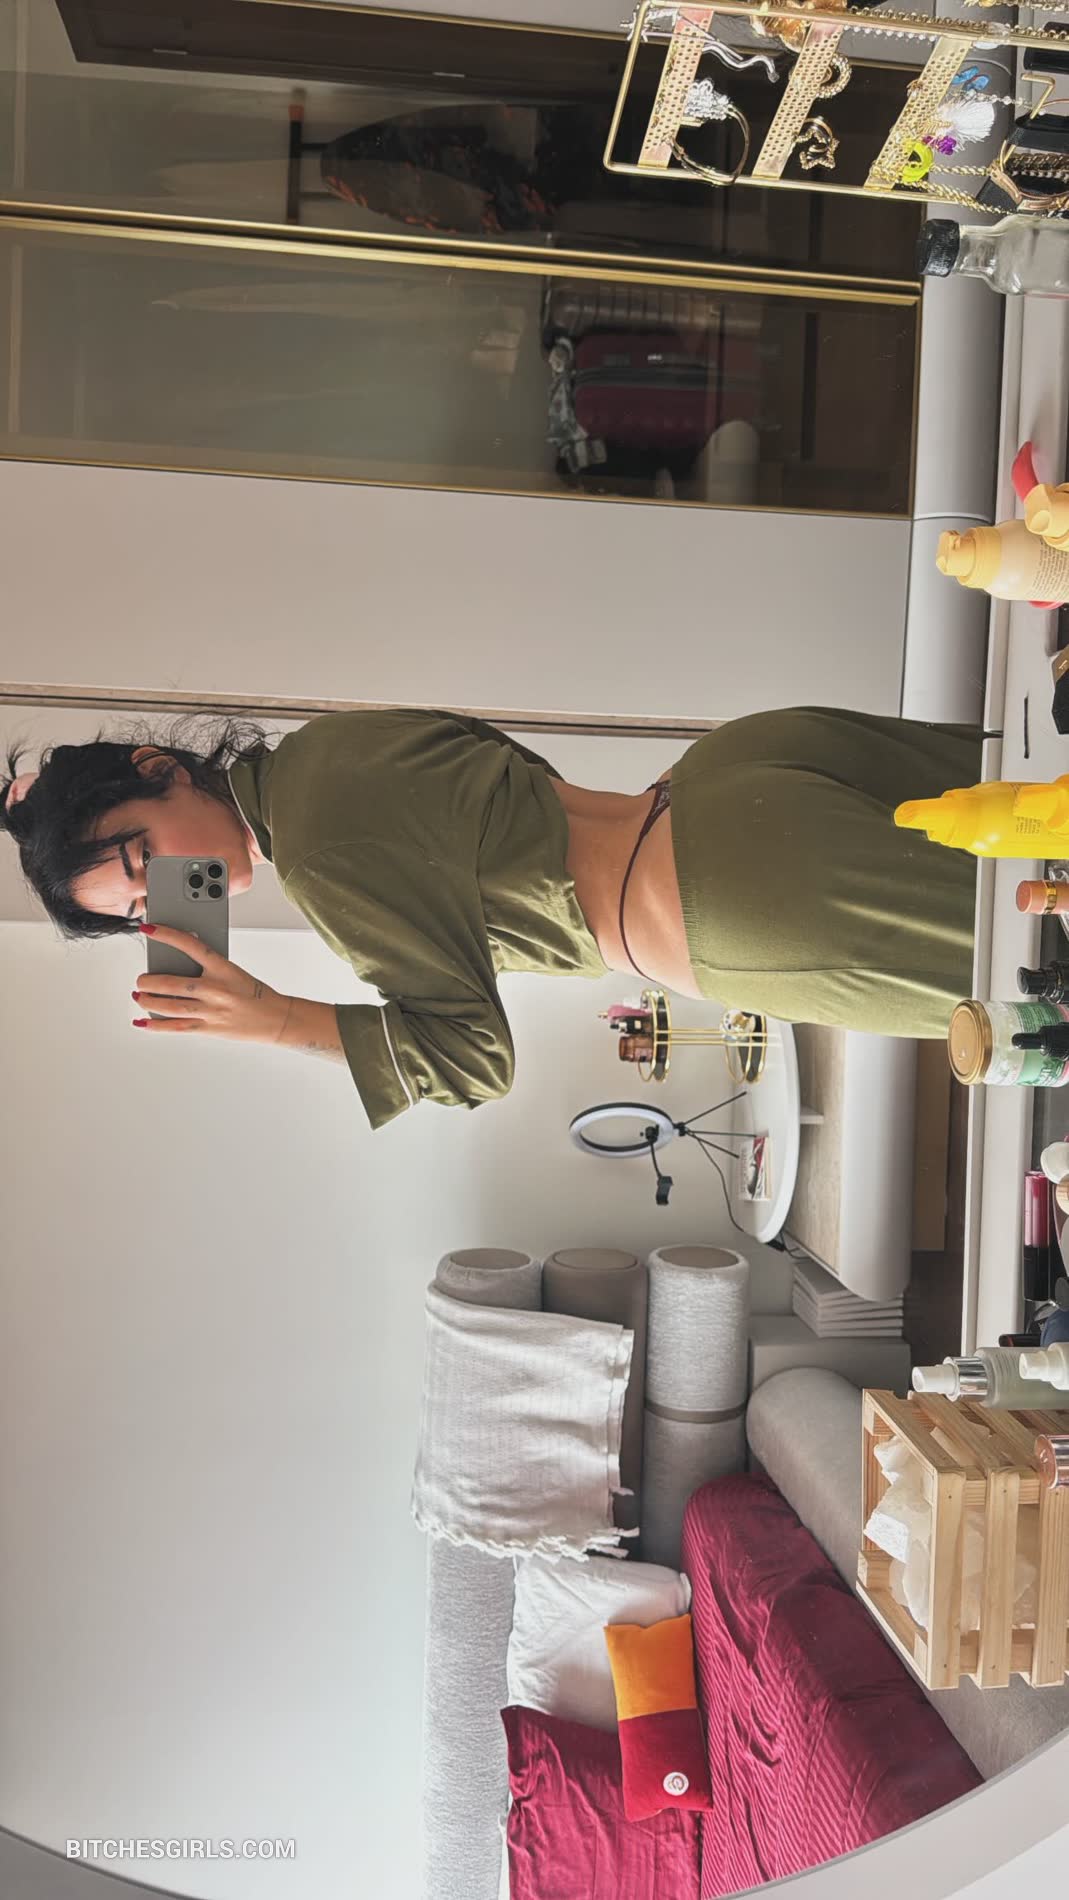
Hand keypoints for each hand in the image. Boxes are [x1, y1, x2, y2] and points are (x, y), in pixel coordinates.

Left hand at [131, 924, 293, 1044]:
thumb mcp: (233, 972)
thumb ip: (208, 968)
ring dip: (148, 1001)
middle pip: (172, 983)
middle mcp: (215, 989)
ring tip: (139, 996)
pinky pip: (176, 1028)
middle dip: (149, 981)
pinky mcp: (208, 1028)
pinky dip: (155, 1025)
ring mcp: (211, 1011)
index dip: (167, 935)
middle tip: (141, 979)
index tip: (149, 928)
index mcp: (223, 969)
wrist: (276, 1018)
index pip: (190, 945)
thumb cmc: (254, 993)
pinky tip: (142, 1021)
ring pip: (169, 1006)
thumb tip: (178, 965)